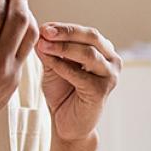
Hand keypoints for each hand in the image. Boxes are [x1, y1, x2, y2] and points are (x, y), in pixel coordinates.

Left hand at [35, 23, 121, 141]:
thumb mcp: (52, 65)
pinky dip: (62, 66)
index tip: (43, 26)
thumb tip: (40, 32)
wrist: (66, 123)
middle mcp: (111, 60)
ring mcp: (109, 76)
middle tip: (45, 31)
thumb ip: (48, 50)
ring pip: (88, 53)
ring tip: (43, 45)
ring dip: (63, 48)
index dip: (63, 27)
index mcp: (102, 50)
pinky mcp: (101, 91)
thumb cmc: (62, 92)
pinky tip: (48, 62)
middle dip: (66, 32)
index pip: (84, 31)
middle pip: (91, 37)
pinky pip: (80, 75)